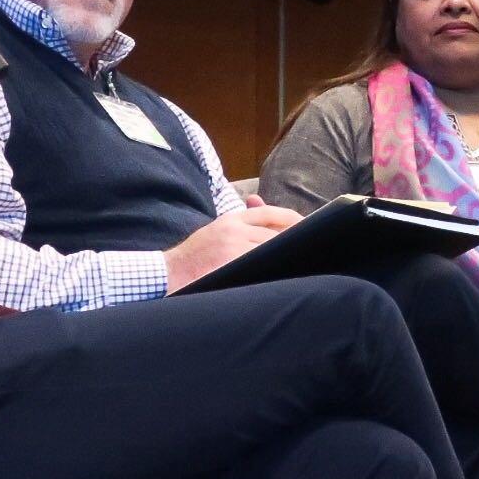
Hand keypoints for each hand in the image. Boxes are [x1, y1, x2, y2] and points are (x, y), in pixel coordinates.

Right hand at [162, 204, 301, 292]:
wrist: (167, 273)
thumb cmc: (194, 256)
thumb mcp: (216, 231)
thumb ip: (241, 222)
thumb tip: (259, 203)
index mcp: (231, 220)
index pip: (270, 213)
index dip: (293, 219)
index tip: (307, 227)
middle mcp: (234, 230)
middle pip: (276, 232)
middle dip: (293, 241)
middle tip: (310, 250)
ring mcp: (233, 249)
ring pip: (271, 249)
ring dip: (285, 257)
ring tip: (299, 264)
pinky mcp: (231, 265)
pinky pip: (260, 265)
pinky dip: (272, 269)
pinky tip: (282, 275)